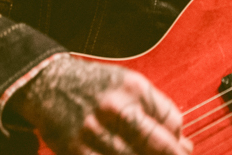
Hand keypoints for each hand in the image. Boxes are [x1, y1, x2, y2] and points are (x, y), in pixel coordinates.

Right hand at [11, 54, 192, 154]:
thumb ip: (158, 111)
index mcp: (133, 89)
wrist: (48, 84)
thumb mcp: (131, 85)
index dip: (179, 144)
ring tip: (143, 154)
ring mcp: (94, 131)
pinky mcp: (75, 151)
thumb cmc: (95, 86)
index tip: (184, 152)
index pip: (171, 122)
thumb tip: (182, 142)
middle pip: (155, 145)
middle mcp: (114, 108)